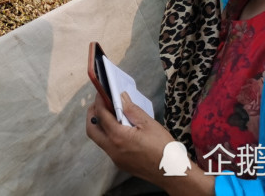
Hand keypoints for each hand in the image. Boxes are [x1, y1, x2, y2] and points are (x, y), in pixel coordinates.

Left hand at [86, 93, 212, 194]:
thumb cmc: (163, 148)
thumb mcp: (148, 123)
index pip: (101, 115)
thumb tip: (121, 97)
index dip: (99, 101)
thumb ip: (132, 109)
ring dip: (100, 125)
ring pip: (99, 139)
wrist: (171, 172)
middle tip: (100, 103)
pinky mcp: (120, 163)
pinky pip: (108, 147)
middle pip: (92, 130)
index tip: (102, 92)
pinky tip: (120, 128)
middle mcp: (112, 150)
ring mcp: (115, 159)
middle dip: (93, 114)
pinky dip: (108, 135)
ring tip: (111, 113)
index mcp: (118, 137)